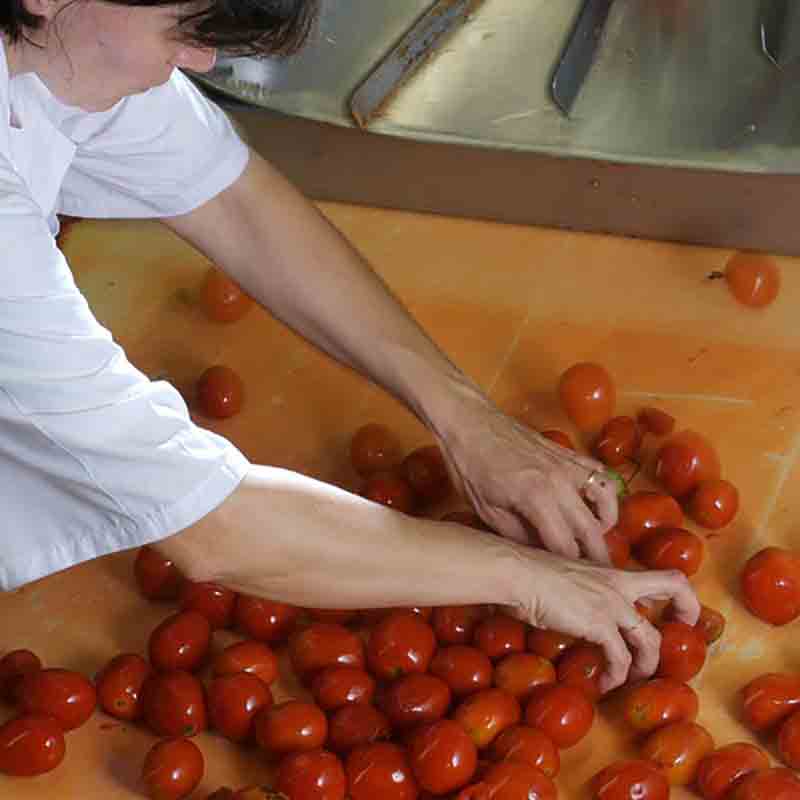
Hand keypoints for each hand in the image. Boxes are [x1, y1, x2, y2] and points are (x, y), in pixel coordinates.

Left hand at [439, 401, 618, 562]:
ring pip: (607, 499)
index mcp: (536, 498)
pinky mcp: (568, 452)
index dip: (570, 570)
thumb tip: (541, 557)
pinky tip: (593, 505)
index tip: (572, 585)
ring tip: (596, 538)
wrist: (469, 422)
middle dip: (597, 557)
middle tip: (599, 577)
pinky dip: (604, 492)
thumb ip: (518, 536)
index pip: (565, 546)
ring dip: (606, 523)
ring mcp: (568, 464)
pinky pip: (600, 474)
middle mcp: (560, 481)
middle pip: (591, 529)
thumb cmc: (470, 466)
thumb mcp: (486, 510)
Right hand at [509, 547, 700, 693]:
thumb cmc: (527, 572)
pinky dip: (616, 676)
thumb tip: (569, 609)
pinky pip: (621, 658)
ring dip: (645, 664)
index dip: (676, 596)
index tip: (671, 614)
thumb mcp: (563, 579)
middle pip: (675, 588)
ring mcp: (612, 603)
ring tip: (629, 678)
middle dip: (688, 613)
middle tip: (680, 638)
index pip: (659, 576)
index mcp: (611, 571)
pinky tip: (604, 684)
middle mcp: (619, 583)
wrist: (517, 572)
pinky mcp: (599, 623)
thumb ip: (578, 593)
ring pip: (651, 638)